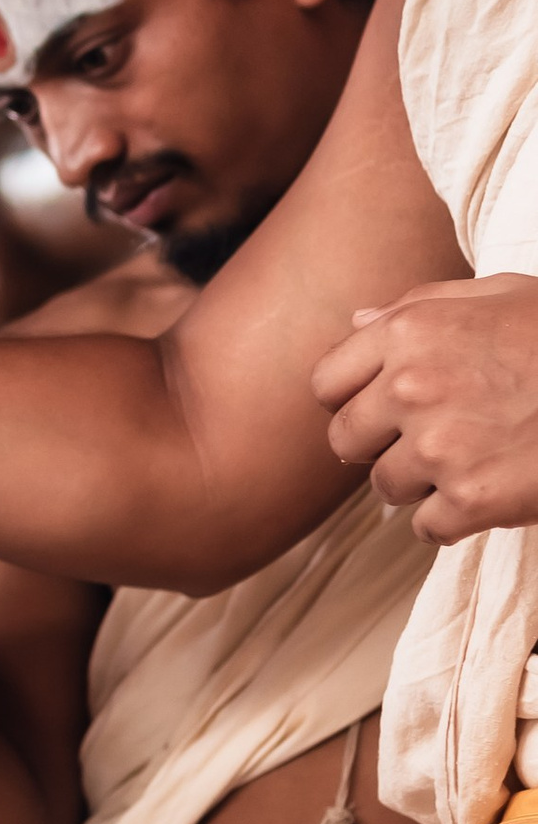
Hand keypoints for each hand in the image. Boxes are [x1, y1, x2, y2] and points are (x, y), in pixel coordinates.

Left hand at [313, 272, 537, 540]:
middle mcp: (411, 388)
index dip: (351, 400)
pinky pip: (428, 528)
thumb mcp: (497, 296)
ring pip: (387, 488)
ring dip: (420, 484)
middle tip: (424, 444)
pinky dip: (452, 521)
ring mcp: (441, 448)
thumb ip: (419, 307)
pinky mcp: (474, 500)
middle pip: (346, 441)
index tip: (379, 411)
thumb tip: (358, 324)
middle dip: (378, 446)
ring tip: (470, 463)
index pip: (326, 383)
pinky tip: (485, 497)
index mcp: (408, 334)